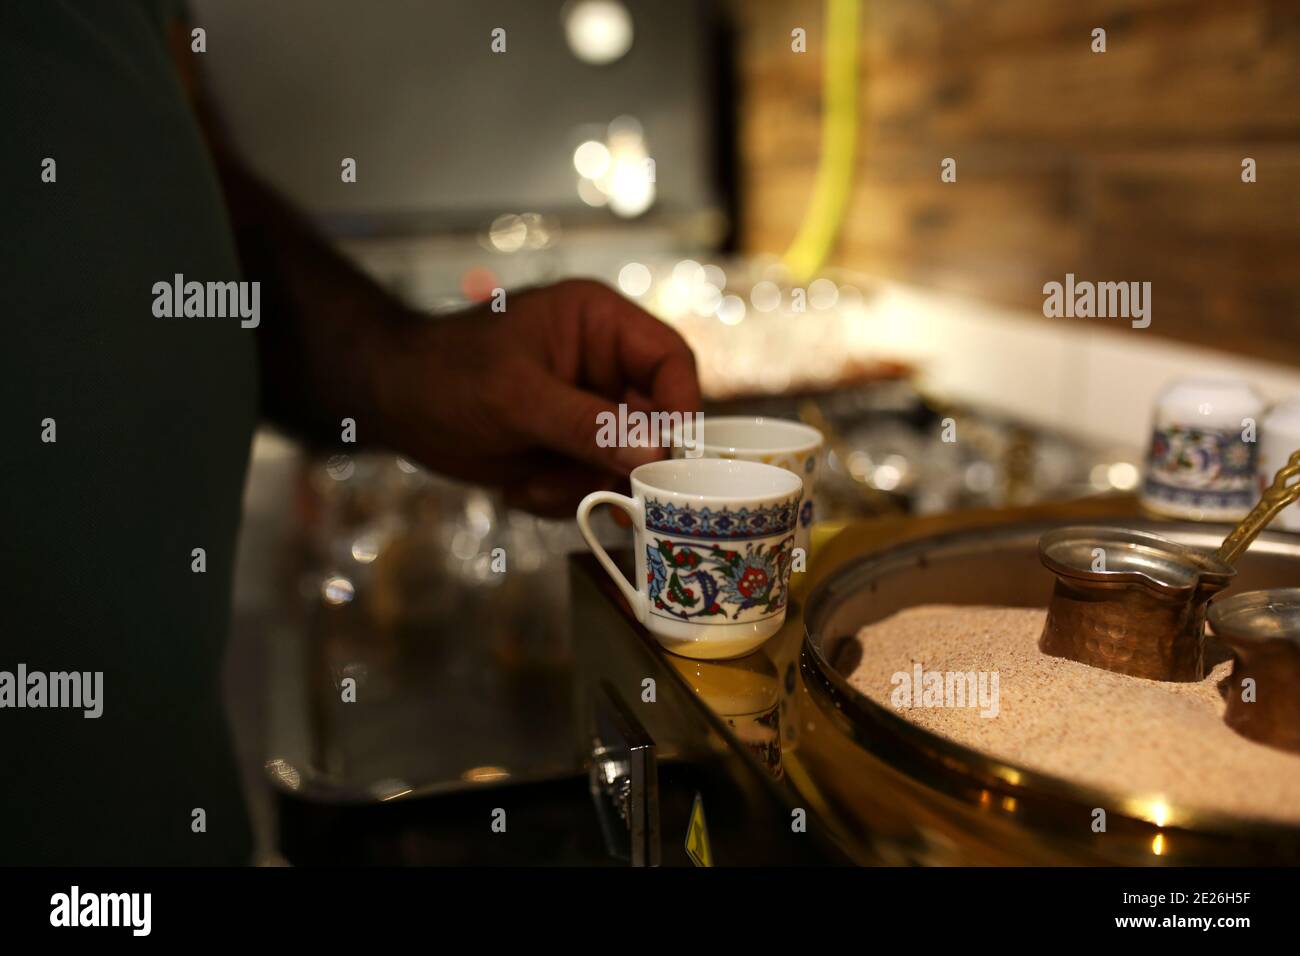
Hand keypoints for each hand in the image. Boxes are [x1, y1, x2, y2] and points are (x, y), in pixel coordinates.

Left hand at [374, 280, 701, 515]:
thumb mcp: (517, 398)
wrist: (392, 402)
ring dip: (583, 486)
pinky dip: (561, 497)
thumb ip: (587, 425)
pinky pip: (594, 484)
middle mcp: (605, 364)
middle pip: (657, 423)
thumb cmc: (445, 375)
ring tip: (532, 481)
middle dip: (620, 464)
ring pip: (626, 464)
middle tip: (595, 492)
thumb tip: (653, 454)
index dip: (680, 410)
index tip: (667, 459)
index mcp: (600, 323)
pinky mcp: (570, 447)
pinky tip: (519, 485)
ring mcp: (589, 409)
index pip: (671, 361)